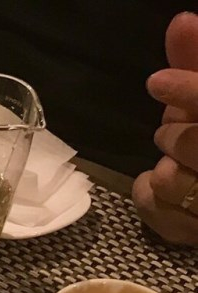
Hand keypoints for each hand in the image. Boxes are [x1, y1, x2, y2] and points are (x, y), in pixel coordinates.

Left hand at [137, 12, 197, 243]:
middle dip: (177, 133)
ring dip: (165, 168)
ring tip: (179, 163)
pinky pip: (161, 218)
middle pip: (193, 142)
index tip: (157, 82)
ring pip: (172, 181)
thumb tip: (181, 22)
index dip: (190, 90)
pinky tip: (160, 185)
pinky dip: (151, 199)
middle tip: (179, 131)